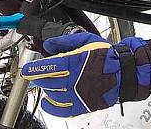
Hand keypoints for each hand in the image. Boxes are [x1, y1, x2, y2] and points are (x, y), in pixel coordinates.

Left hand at [20, 33, 150, 116]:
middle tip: (35, 75)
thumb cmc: (107, 56)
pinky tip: (48, 102)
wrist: (124, 72)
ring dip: (46, 89)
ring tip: (45, 84)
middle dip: (39, 78)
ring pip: (54, 94)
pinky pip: (63, 110)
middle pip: (48, 81)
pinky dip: (52, 107)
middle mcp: (74, 79)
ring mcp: (78, 94)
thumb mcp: (85, 41)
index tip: (27, 70)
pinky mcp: (83, 105)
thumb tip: (49, 45)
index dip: (34, 69)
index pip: (47, 67)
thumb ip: (65, 42)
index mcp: (74, 62)